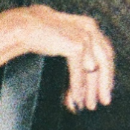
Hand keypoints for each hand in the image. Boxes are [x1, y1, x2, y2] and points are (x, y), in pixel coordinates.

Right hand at [0, 6, 116, 111]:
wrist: (23, 25)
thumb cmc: (37, 35)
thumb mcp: (61, 46)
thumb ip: (71, 64)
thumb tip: (75, 92)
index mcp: (89, 26)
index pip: (104, 53)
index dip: (106, 72)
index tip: (105, 89)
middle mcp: (90, 28)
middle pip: (104, 61)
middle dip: (104, 84)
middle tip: (103, 101)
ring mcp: (84, 35)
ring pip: (94, 68)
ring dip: (92, 89)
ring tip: (89, 104)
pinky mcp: (76, 44)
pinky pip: (80, 71)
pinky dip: (78, 87)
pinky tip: (76, 99)